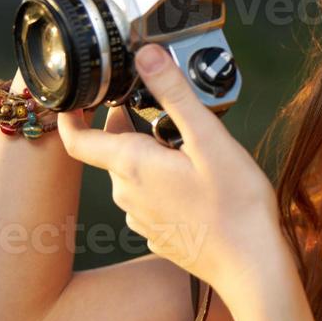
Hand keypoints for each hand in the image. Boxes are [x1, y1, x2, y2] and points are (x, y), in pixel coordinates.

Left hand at [56, 43, 280, 293]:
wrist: (251, 265)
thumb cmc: (235, 204)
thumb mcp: (209, 139)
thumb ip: (175, 94)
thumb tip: (146, 54)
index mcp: (131, 165)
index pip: (78, 140)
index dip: (70, 116)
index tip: (76, 98)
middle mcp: (126, 194)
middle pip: (113, 151)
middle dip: (132, 127)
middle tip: (166, 110)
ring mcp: (141, 218)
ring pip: (134, 174)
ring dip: (152, 156)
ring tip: (192, 147)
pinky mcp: (159, 234)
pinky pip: (151, 198)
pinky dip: (164, 182)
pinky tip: (197, 183)